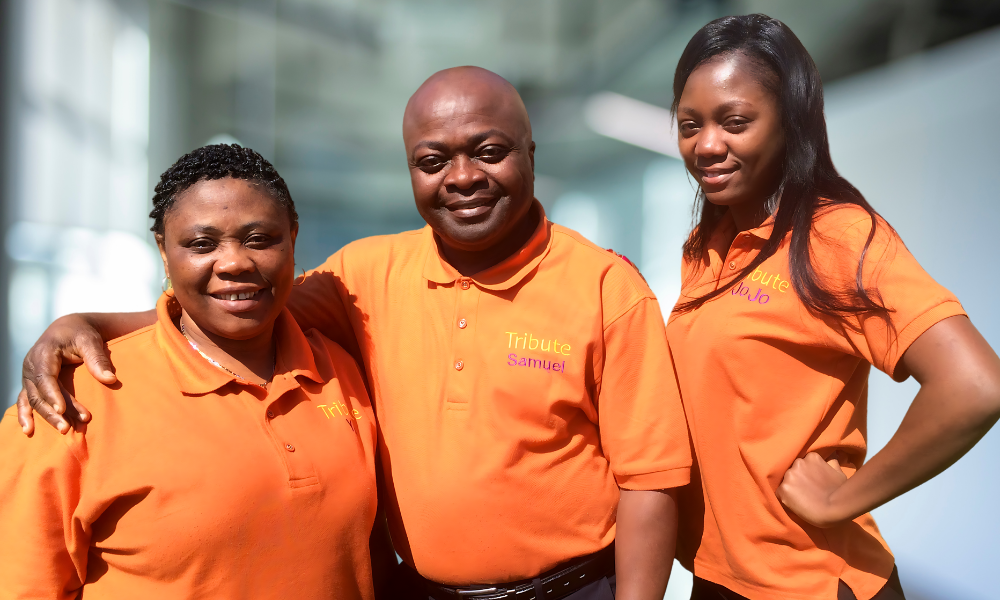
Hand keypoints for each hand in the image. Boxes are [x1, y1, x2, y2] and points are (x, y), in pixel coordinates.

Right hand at [17, 314, 115, 434]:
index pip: (45, 377)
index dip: (53, 394)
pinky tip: (28, 430)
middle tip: (68, 428)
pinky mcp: (31, 382)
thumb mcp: (90, 340)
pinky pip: (25, 400)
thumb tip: (110, 379)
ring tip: (62, 430)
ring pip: (34, 399)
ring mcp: (29, 375)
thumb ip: (97, 358)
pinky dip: (25, 414)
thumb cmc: (80, 333)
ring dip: (46, 416)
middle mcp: (31, 365)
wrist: (69, 328)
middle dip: (52, 411)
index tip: (63, 410)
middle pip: (38, 393)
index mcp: (43, 353)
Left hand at [776, 452, 849, 527]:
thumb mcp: (838, 472)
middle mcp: (798, 463)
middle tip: (806, 490)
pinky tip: (796, 503)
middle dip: (798, 478)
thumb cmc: (839, 492)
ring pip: (786, 480)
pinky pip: (780, 492)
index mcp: (811, 457)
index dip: (807, 472)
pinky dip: (786, 497)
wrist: (834, 509)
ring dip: (791, 487)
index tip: (812, 481)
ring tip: (801, 497)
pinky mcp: (783, 488)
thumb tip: (831, 456)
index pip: (804, 462)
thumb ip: (831, 462)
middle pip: (793, 469)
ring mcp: (790, 475)